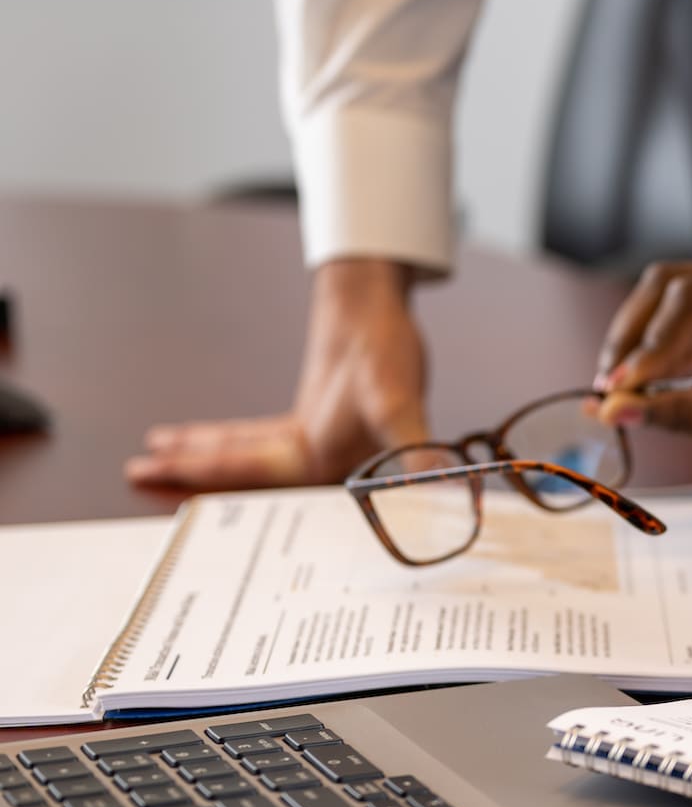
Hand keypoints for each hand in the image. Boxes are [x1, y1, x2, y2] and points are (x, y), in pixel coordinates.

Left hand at [125, 259, 428, 488]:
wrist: (383, 314)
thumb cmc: (391, 354)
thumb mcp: (400, 404)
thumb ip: (418, 451)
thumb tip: (439, 490)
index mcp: (332, 468)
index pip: (260, 483)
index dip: (213, 485)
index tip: (175, 492)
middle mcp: (320, 467)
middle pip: (241, 476)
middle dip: (188, 476)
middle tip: (138, 474)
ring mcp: (312, 450)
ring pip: (241, 459)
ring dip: (197, 460)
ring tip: (150, 459)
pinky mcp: (308, 432)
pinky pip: (252, 441)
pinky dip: (220, 440)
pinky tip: (187, 438)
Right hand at [592, 263, 691, 483]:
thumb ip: (677, 415)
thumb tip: (610, 411)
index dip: (649, 342)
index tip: (621, 386)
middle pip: (670, 284)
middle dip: (632, 335)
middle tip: (610, 387)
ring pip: (662, 299)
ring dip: (633, 342)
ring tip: (615, 391)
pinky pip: (670, 324)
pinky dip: (647, 354)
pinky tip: (631, 388)